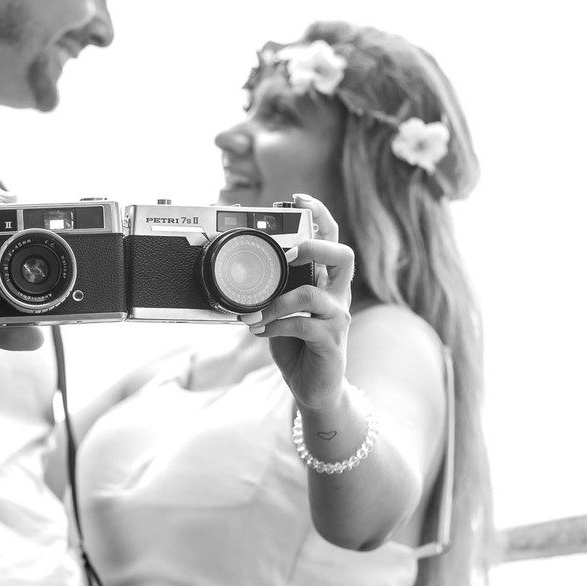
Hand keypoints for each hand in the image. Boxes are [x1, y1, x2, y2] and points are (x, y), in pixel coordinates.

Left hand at [239, 193, 353, 410]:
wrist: (315, 387)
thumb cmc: (297, 343)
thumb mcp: (283, 309)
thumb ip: (274, 288)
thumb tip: (243, 270)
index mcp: (326, 281)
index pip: (331, 239)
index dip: (320, 216)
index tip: (299, 199)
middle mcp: (338, 295)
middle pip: (343, 255)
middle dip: (315, 247)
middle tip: (289, 254)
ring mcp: (337, 317)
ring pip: (312, 293)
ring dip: (277, 302)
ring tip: (255, 313)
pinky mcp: (331, 341)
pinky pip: (302, 324)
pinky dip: (275, 324)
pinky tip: (260, 330)